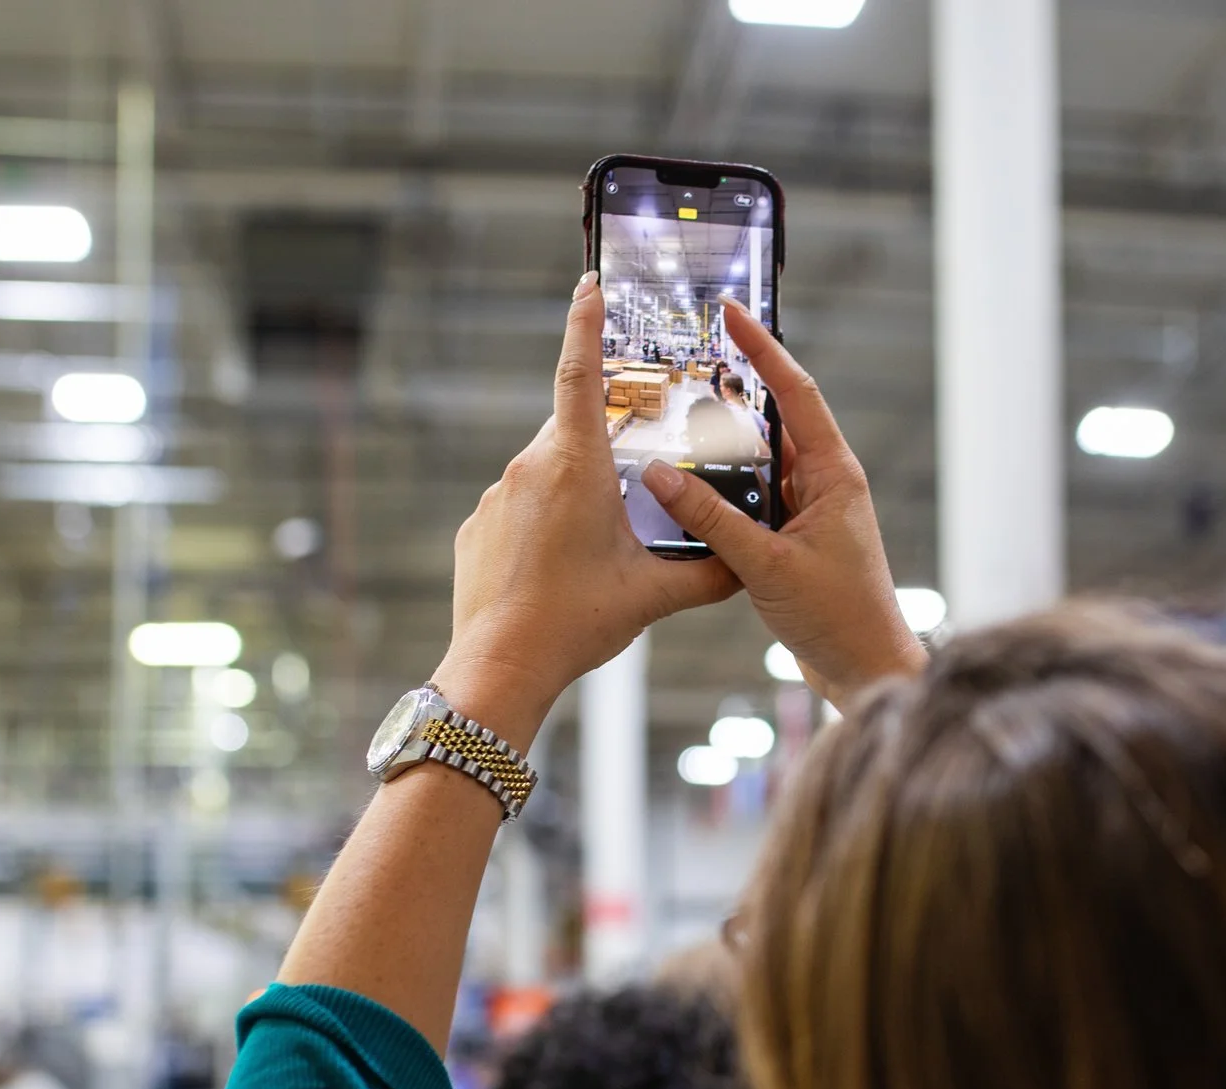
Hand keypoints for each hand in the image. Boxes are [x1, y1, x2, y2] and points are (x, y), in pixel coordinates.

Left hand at [437, 272, 740, 744]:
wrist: (500, 667)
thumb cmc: (576, 623)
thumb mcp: (653, 596)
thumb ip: (708, 573)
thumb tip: (747, 567)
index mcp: (576, 466)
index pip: (580, 375)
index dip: (585, 325)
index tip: (589, 284)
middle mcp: (530, 467)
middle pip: (574, 431)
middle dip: (606, 444)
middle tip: (635, 474)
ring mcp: (497, 495)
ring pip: (546, 471)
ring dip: (576, 492)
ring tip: (597, 548)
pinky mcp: (478, 526)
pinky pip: (517, 507)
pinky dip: (542, 525)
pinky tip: (558, 570)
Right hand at [641, 299, 923, 706]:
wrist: (867, 670)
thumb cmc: (838, 617)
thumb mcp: (765, 565)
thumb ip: (711, 519)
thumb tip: (658, 475)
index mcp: (834, 474)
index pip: (796, 393)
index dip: (763, 349)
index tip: (733, 312)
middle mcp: (826, 483)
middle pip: (773, 421)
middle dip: (732, 391)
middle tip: (686, 361)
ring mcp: (811, 511)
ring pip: (760, 463)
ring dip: (723, 446)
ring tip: (675, 418)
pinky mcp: (796, 540)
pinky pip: (754, 499)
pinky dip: (723, 490)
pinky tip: (688, 487)